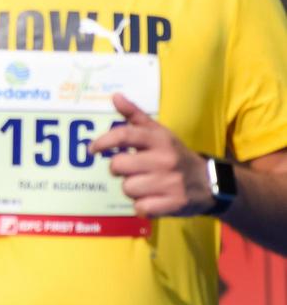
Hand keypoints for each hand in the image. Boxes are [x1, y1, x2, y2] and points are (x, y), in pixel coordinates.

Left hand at [88, 93, 212, 216]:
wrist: (211, 182)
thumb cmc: (174, 155)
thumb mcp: (159, 133)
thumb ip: (135, 116)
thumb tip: (115, 96)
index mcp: (159, 139)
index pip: (125, 135)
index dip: (104, 142)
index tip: (92, 149)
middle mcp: (165, 159)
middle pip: (119, 166)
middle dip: (119, 170)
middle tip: (132, 170)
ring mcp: (170, 182)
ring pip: (128, 188)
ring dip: (132, 190)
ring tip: (147, 185)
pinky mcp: (174, 203)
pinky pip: (140, 208)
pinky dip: (143, 207)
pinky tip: (154, 200)